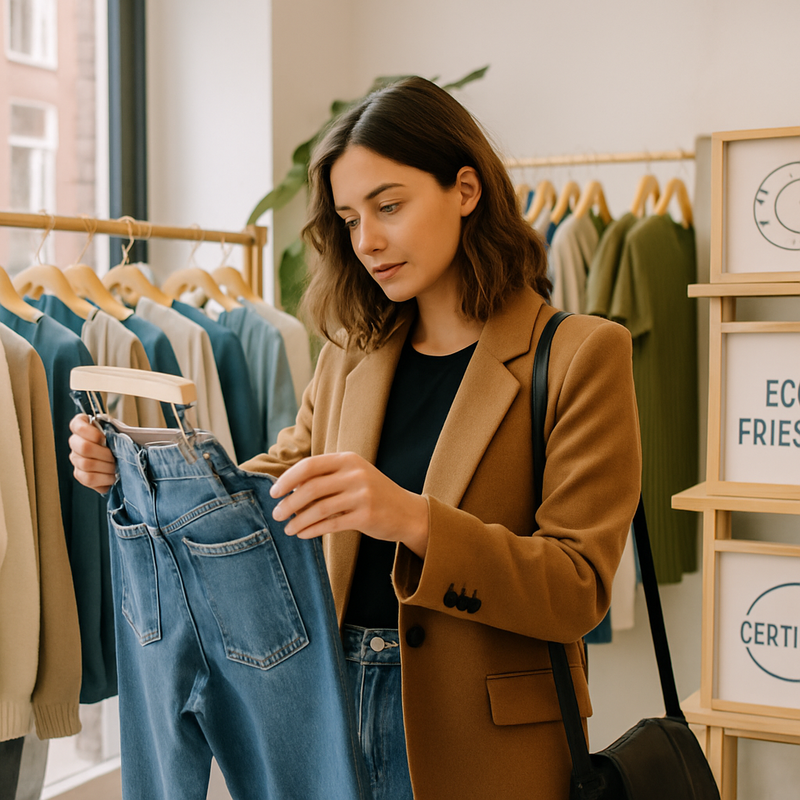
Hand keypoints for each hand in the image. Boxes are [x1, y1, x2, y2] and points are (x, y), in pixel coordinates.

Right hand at [69, 414, 116, 493]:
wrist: (120, 459)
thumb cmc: (117, 442)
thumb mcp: (116, 432)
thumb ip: (113, 432)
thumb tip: (118, 441)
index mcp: (82, 427)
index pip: (77, 426)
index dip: (91, 432)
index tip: (104, 438)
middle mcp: (75, 442)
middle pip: (83, 447)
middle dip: (105, 453)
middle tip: (115, 457)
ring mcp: (75, 459)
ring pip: (87, 464)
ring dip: (106, 467)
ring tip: (116, 467)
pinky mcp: (79, 474)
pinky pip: (89, 478)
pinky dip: (104, 478)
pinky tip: (112, 476)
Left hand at [269, 452, 429, 558]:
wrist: (407, 512)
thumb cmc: (372, 494)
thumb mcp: (353, 476)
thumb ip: (326, 478)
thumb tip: (288, 488)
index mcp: (348, 459)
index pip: (310, 465)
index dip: (288, 479)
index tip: (274, 492)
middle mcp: (356, 474)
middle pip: (311, 488)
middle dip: (289, 503)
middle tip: (277, 514)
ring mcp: (363, 495)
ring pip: (319, 509)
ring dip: (298, 520)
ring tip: (288, 529)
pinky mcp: (366, 516)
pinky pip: (331, 524)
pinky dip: (312, 530)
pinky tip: (303, 534)